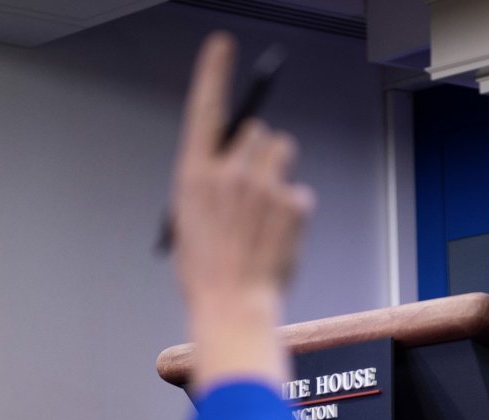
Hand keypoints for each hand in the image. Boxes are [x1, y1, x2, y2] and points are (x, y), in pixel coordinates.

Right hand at [171, 33, 313, 390]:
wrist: (232, 305)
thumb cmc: (205, 271)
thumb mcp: (189, 220)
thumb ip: (208, 184)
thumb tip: (229, 166)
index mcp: (194, 174)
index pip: (204, 108)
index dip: (213, 73)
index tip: (222, 46)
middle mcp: (228, 170)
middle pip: (257, 131)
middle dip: (260, 153)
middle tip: (254, 190)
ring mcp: (263, 185)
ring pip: (283, 153)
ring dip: (279, 174)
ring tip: (266, 215)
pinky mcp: (292, 202)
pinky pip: (299, 193)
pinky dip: (293, 212)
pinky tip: (278, 238)